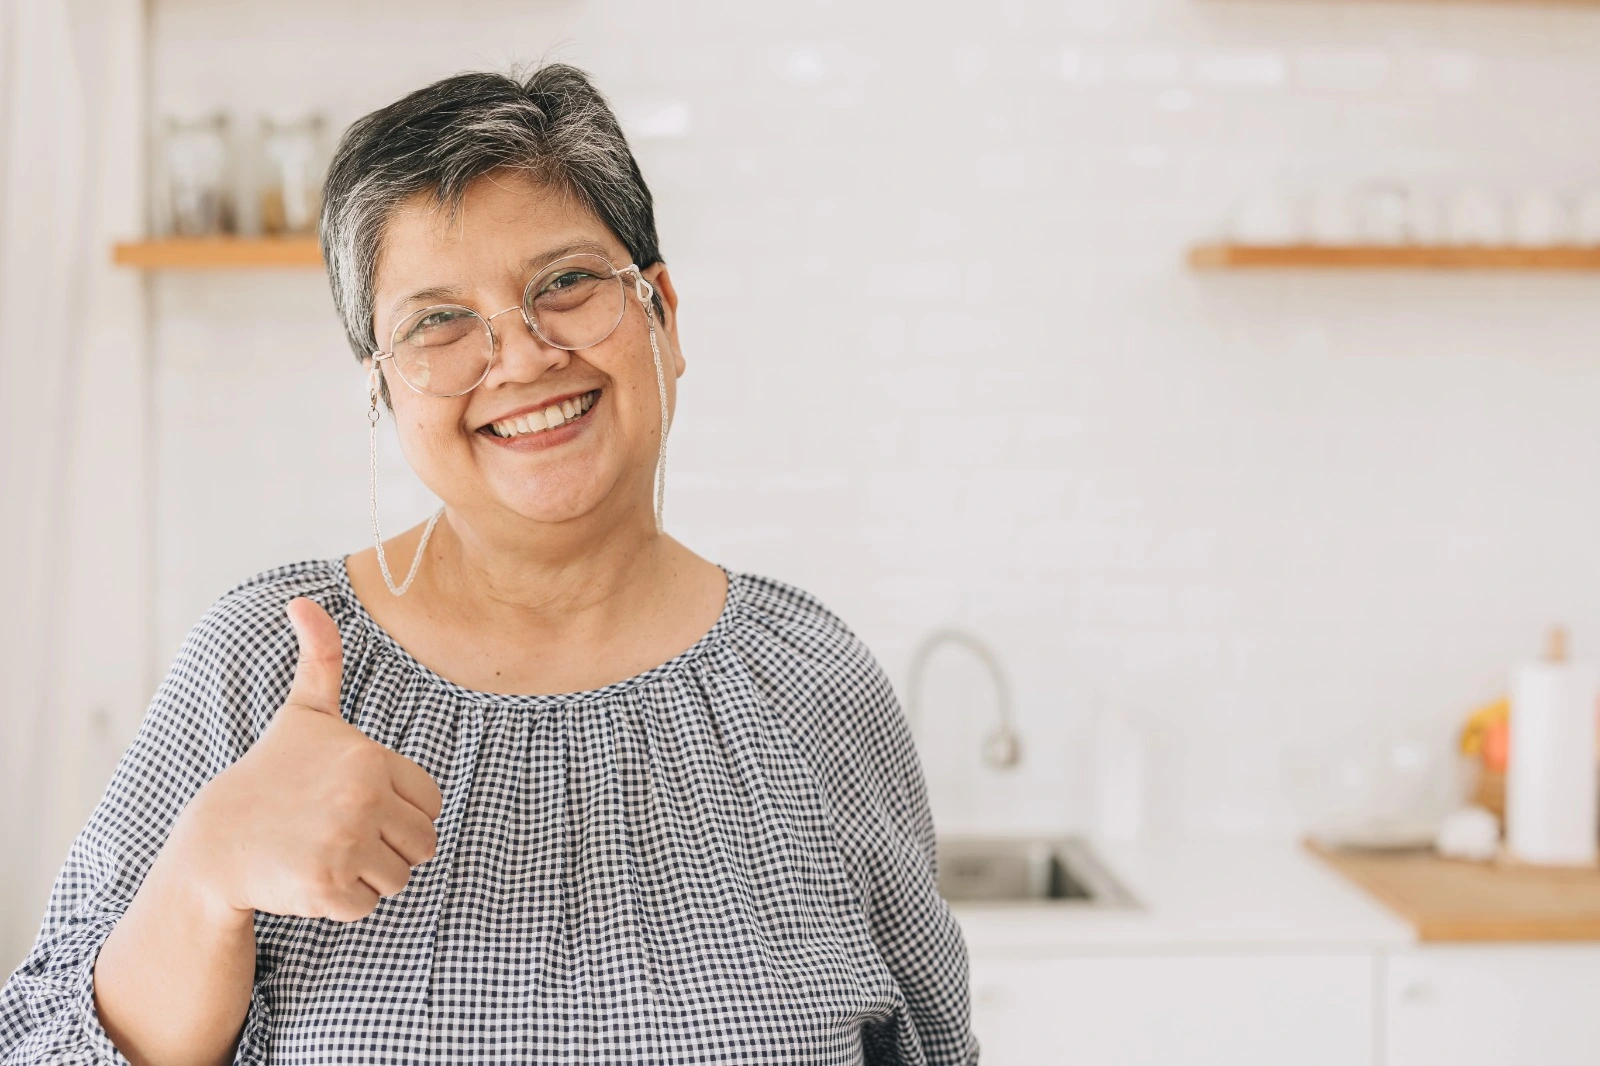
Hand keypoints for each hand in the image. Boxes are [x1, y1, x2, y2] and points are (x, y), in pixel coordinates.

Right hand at [172, 597, 442, 922]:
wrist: (217, 842)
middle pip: (423, 843)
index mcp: (371, 758)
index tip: (356, 802)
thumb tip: (302, 599)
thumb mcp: (304, 713)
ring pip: (400, 877)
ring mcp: (345, 844)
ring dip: (370, 875)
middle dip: (390, 845)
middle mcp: (363, 798)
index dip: (400, 809)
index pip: (430, 801)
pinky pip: (370, 905)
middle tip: (342, 833)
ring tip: (326, 851)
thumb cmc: (271, 775)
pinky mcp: (328, 887)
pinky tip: (311, 876)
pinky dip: (346, 902)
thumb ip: (321, 657)